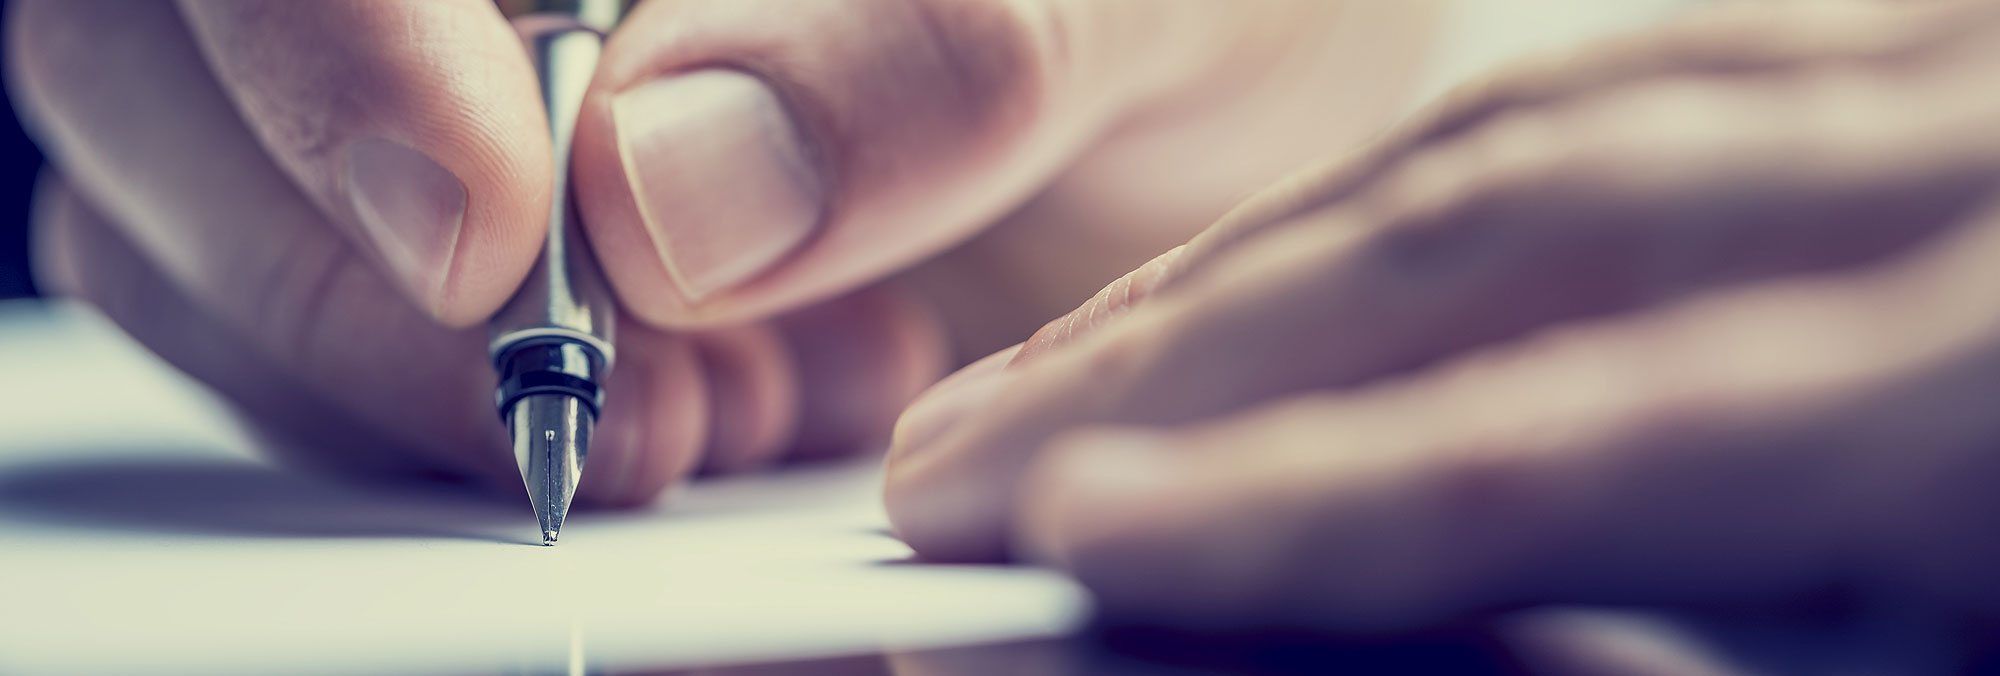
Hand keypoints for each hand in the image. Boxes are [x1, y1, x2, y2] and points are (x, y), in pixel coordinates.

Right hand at [9, 0, 1434, 501]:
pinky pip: (313, 322)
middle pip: (157, 57)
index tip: (489, 248)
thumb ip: (947, 46)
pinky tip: (717, 409)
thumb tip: (661, 193)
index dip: (328, 54)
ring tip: (738, 418)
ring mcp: (417, 62)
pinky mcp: (436, 205)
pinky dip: (468, 420)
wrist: (1209, 84)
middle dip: (369, 281)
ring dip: (424, 379)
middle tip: (657, 415)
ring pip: (201, 214)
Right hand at [884, 0, 1999, 633]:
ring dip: (1287, 255)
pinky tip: (1340, 245)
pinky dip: (1458, 171)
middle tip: (977, 469)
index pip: (1599, 431)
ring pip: (1556, 123)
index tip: (1087, 541)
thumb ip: (1670, 639)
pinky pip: (1668, 69)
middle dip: (1218, 358)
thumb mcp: (1948, 670)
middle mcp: (1998, 163)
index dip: (1315, 500)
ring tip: (1092, 377)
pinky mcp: (1959, 59)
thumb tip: (1366, 613)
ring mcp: (1976, 75)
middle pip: (1526, 223)